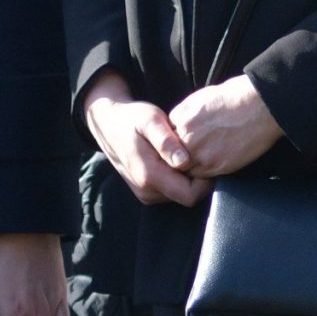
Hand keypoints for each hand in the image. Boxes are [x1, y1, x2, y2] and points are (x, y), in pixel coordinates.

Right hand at [81, 73, 198, 204]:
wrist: (109, 125)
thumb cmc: (132, 118)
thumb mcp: (150, 120)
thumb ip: (165, 141)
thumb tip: (184, 162)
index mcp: (149, 176)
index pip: (190, 195)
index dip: (206, 181)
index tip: (208, 159)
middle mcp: (147, 191)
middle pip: (188, 197)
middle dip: (199, 178)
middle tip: (199, 153)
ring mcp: (146, 194)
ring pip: (181, 195)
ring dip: (188, 178)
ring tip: (185, 153)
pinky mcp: (146, 192)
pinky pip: (172, 191)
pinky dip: (178, 178)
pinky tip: (176, 159)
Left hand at [168, 76, 283, 181]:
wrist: (259, 105)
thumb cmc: (235, 96)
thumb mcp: (201, 98)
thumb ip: (186, 115)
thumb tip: (182, 125)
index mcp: (180, 118)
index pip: (168, 139)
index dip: (178, 142)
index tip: (189, 141)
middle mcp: (185, 137)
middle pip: (173, 157)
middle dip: (183, 156)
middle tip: (199, 152)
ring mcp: (199, 153)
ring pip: (186, 169)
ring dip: (194, 166)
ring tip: (210, 156)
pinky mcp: (215, 166)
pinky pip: (202, 177)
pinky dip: (208, 172)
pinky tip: (219, 160)